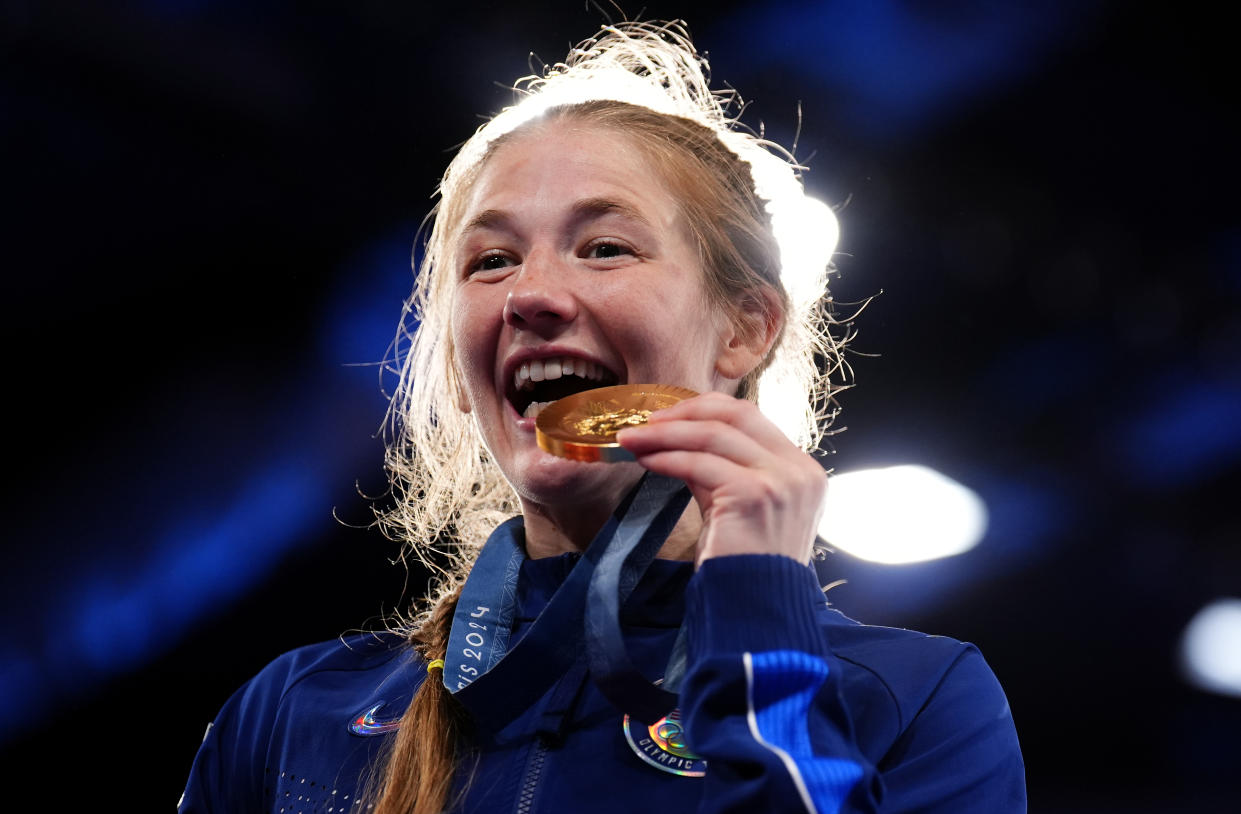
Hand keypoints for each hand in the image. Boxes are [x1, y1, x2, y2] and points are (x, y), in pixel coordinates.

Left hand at [616, 392, 825, 565]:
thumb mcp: (739, 505)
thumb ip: (721, 470)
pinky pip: (698, 464)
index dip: (706, 410)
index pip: (752, 418)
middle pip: (736, 415)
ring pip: (712, 435)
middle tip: (645, 421)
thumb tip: (679, 440)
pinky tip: (646, 461)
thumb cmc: (745, 566)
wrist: (757, 611)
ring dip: (665, 434)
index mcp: (802, 470)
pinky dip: (666, 459)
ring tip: (632, 440)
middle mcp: (799, 470)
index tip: (669, 416)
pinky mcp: (754, 494)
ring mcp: (780, 481)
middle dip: (684, 412)